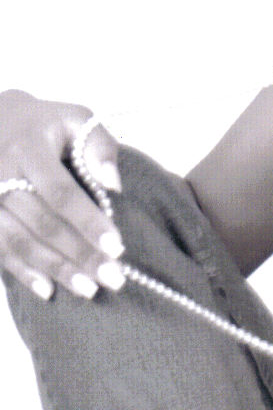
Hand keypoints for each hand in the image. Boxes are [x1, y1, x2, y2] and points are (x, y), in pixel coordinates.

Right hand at [0, 88, 125, 301]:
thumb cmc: (46, 123)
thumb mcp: (75, 119)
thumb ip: (99, 146)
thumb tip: (114, 185)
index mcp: (27, 147)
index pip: (60, 192)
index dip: (88, 222)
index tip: (118, 247)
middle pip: (42, 222)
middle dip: (79, 254)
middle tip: (114, 279)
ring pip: (18, 241)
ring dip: (55, 269)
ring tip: (89, 289)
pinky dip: (21, 272)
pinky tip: (47, 290)